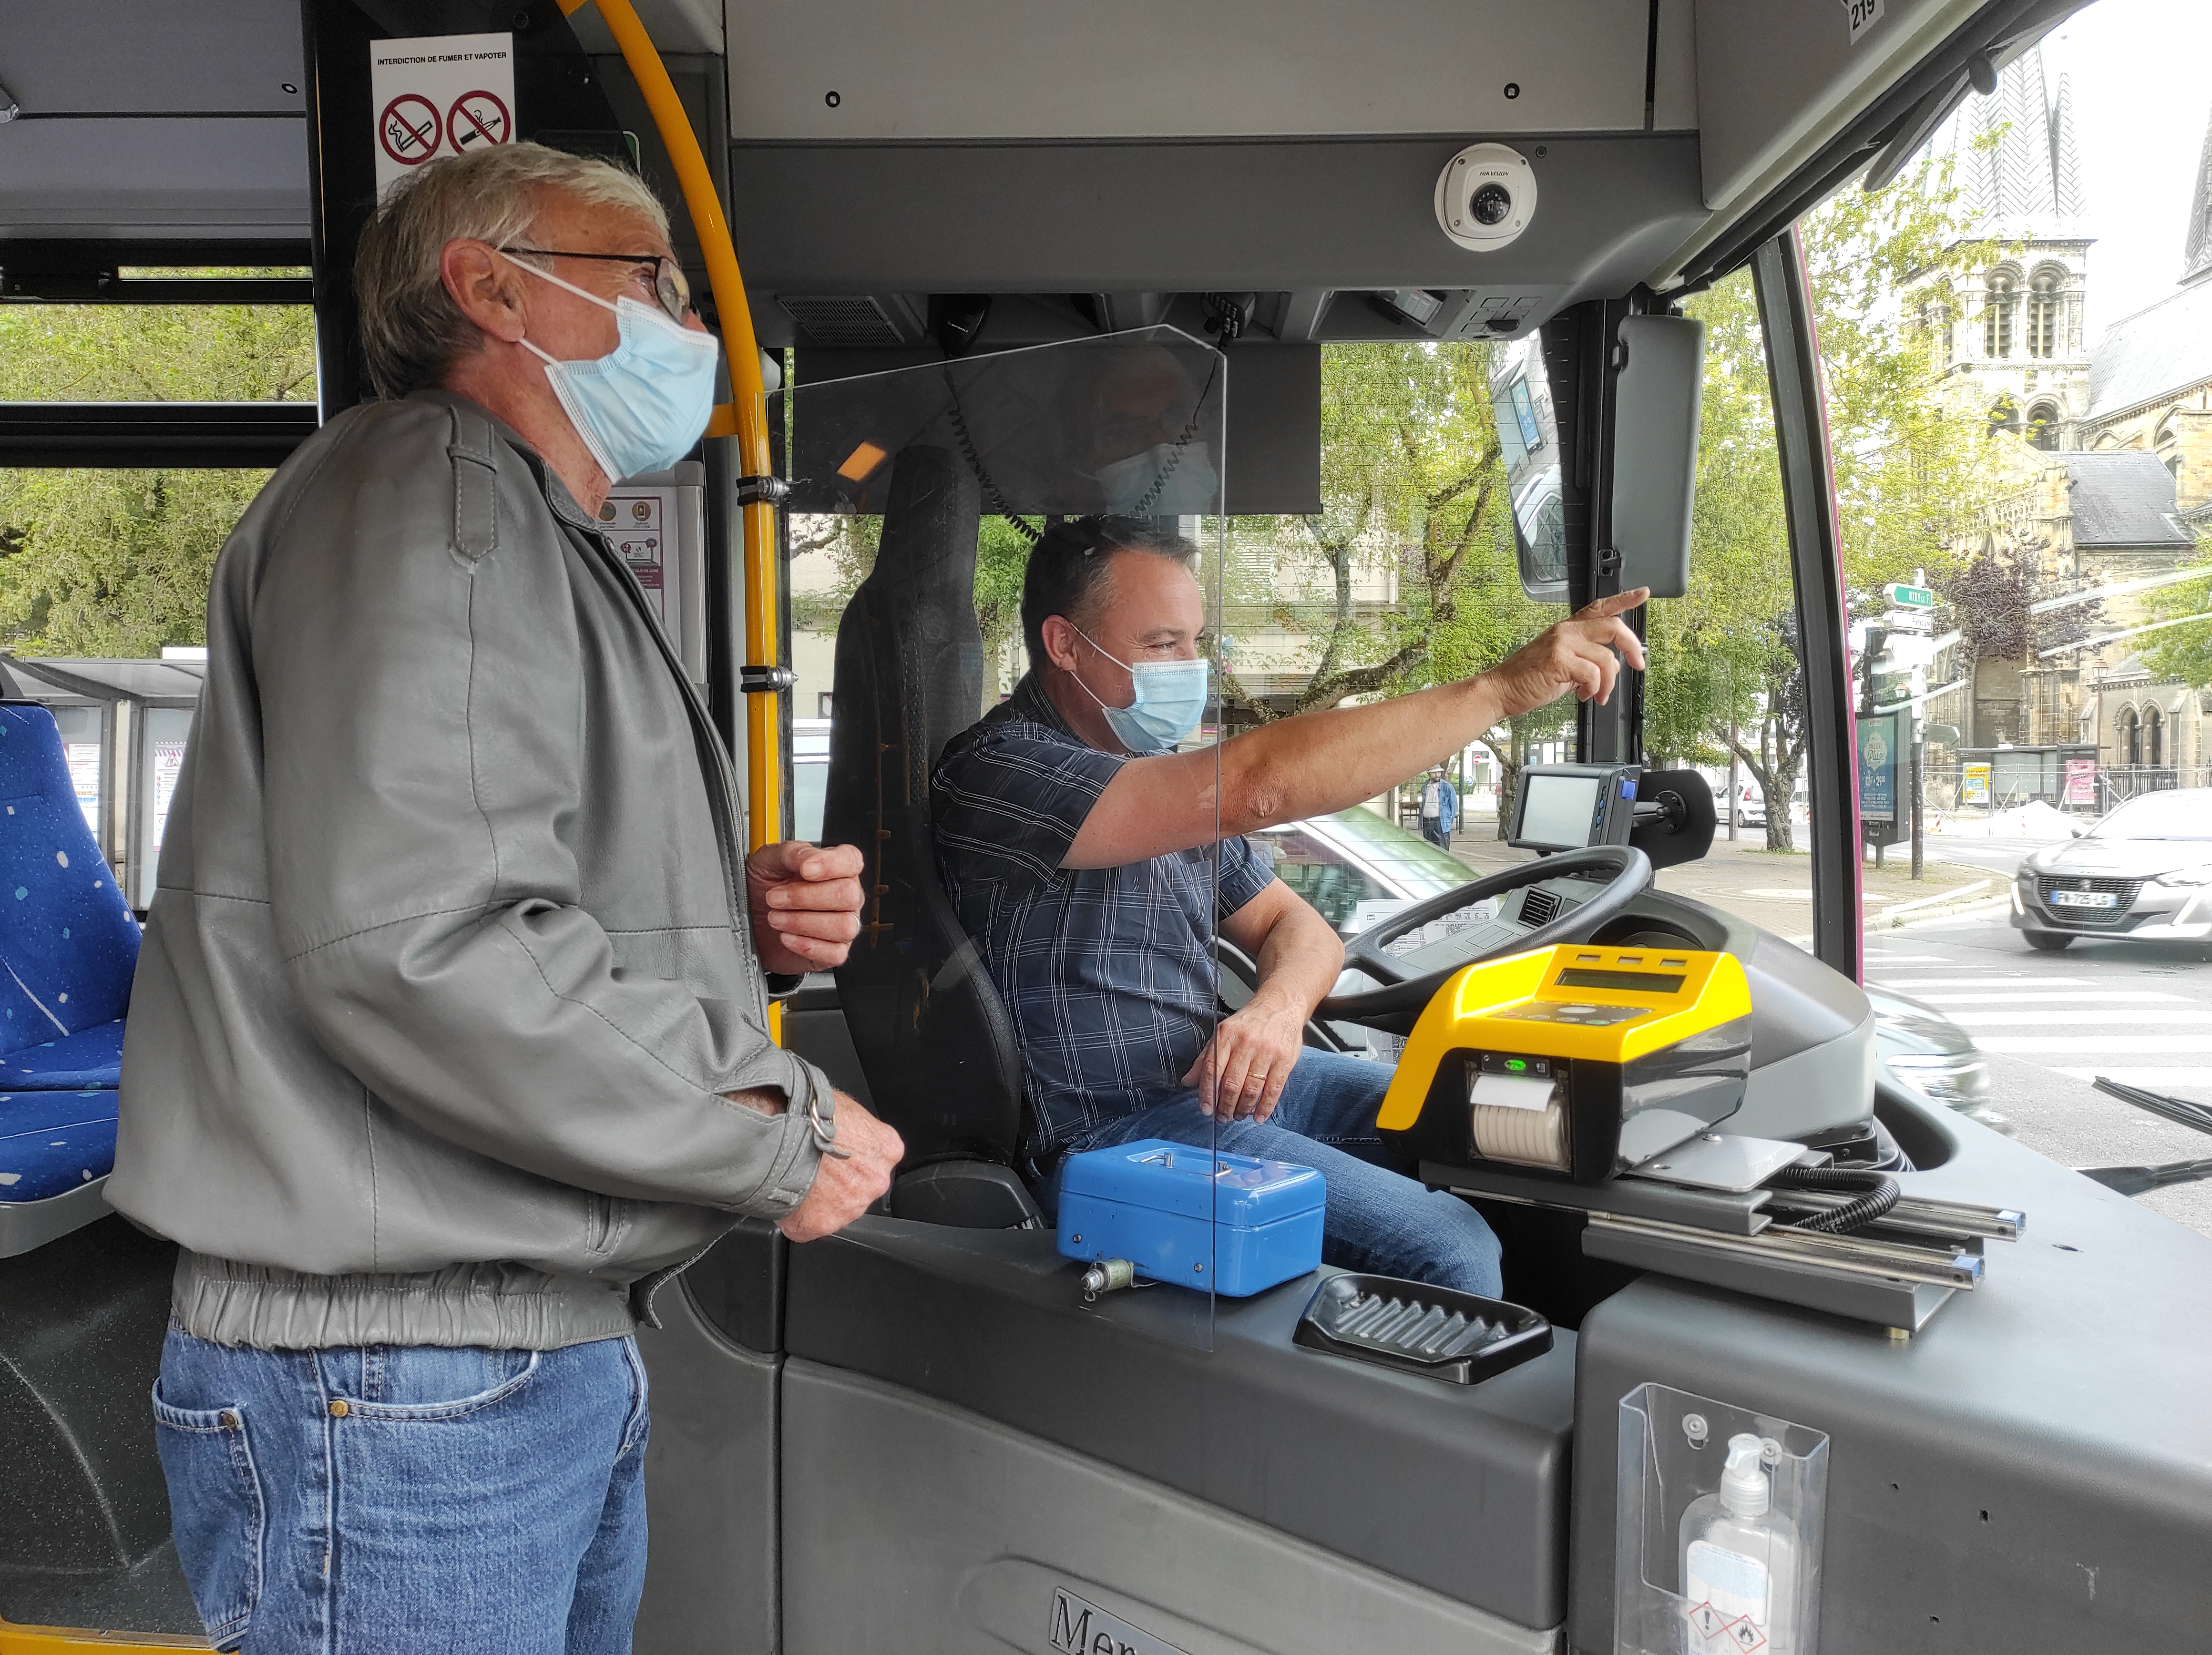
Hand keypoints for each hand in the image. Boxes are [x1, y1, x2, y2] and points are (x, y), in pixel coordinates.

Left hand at [746, 841, 863, 974]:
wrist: (748, 920)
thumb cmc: (762, 887)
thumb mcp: (769, 860)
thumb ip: (793, 853)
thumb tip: (810, 859)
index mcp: (834, 868)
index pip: (851, 861)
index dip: (831, 865)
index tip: (805, 871)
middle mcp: (844, 896)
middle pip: (848, 895)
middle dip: (805, 897)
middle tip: (775, 898)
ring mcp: (842, 925)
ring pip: (844, 926)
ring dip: (803, 923)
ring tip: (776, 918)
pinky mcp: (833, 953)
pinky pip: (836, 954)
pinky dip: (807, 946)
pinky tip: (787, 937)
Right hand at [777, 1090, 903, 1241]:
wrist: (781, 1128)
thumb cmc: (810, 1112)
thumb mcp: (848, 1112)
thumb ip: (856, 1134)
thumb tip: (845, 1137)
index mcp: (886, 1150)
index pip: (875, 1163)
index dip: (852, 1161)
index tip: (837, 1158)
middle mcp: (875, 1181)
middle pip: (858, 1189)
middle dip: (839, 1183)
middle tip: (815, 1168)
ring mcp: (850, 1207)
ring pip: (836, 1210)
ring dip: (820, 1201)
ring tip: (798, 1178)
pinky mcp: (821, 1225)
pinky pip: (808, 1225)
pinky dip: (797, 1216)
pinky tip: (787, 1193)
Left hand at [1182, 994, 1308, 1122]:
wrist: (1281, 1005)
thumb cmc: (1250, 1022)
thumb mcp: (1223, 1033)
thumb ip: (1205, 1058)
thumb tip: (1188, 1081)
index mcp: (1227, 1035)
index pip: (1213, 1069)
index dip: (1207, 1093)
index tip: (1206, 1109)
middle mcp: (1246, 1043)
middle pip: (1231, 1083)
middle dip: (1225, 1106)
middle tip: (1222, 1117)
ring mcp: (1267, 1052)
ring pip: (1251, 1089)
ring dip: (1243, 1108)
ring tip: (1238, 1116)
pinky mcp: (1285, 1060)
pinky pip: (1274, 1089)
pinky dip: (1265, 1107)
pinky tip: (1258, 1116)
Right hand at [1481, 589, 1649, 716]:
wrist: (1502, 690)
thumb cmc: (1529, 679)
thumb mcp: (1564, 665)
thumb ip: (1588, 660)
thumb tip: (1613, 666)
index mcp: (1568, 629)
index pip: (1600, 607)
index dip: (1624, 599)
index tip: (1643, 594)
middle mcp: (1566, 630)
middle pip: (1613, 627)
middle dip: (1632, 647)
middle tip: (1638, 665)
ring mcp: (1562, 643)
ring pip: (1606, 658)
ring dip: (1608, 683)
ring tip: (1598, 695)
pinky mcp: (1558, 659)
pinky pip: (1592, 673)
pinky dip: (1594, 689)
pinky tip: (1583, 695)